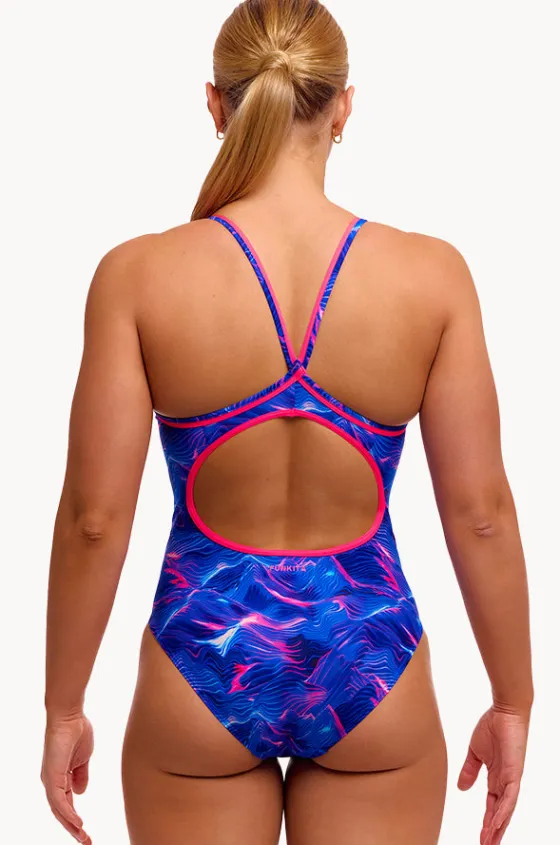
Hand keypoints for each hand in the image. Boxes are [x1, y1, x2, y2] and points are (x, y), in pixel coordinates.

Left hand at [41, 712, 93, 843]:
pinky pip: (59, 801)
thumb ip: (81, 775)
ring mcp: (50, 779)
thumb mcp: (83, 758)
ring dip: (71, 826)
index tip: (85, 830)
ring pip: (59, 810)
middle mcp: (51, 781)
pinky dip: (68, 814)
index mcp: (59, 776)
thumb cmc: (76, 731)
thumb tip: (80, 793)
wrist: (70, 715)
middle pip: (61, 811)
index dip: (74, 818)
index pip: (66, 803)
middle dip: (73, 828)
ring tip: (83, 837)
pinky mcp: (51, 776)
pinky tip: (78, 823)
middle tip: (85, 841)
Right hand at [457, 705, 528, 843]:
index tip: (481, 838)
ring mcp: (511, 778)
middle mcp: (506, 782)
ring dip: (498, 827)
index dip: (487, 823)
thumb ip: (469, 770)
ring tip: (490, 842)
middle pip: (500, 813)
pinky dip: (504, 812)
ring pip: (506, 810)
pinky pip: (510, 797)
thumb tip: (461, 788)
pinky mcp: (515, 772)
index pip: (492, 806)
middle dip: (493, 832)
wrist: (504, 710)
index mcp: (496, 777)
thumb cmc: (492, 726)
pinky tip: (497, 824)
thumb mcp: (475, 752)